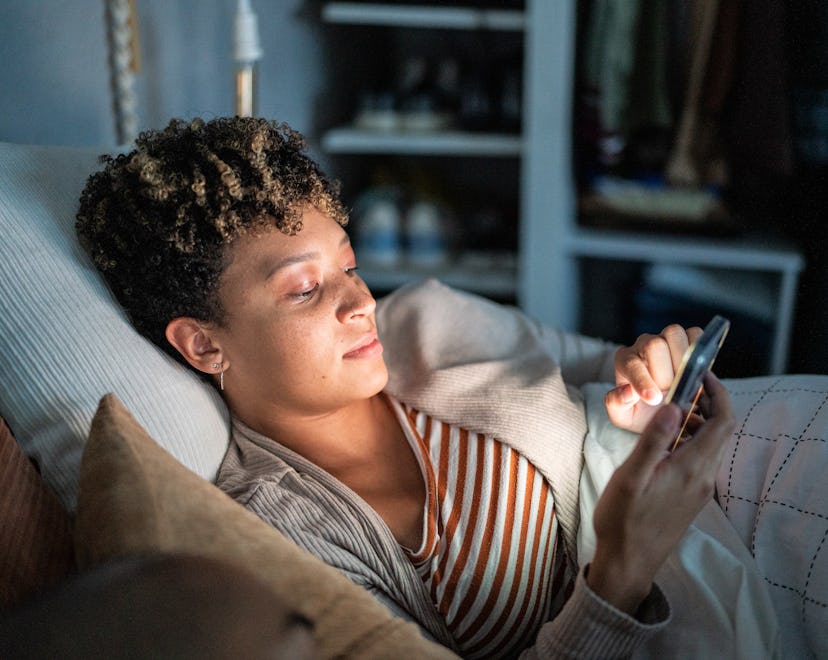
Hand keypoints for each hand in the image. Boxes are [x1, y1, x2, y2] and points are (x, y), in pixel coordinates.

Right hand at [587, 373, 734, 614]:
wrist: (627, 562)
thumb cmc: (623, 519)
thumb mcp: (631, 476)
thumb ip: (653, 440)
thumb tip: (673, 406)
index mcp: (692, 468)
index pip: (723, 422)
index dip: (719, 394)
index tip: (701, 374)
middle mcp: (703, 477)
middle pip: (721, 431)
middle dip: (707, 403)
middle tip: (680, 386)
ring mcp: (699, 489)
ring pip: (710, 445)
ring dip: (697, 422)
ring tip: (668, 408)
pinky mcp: (690, 496)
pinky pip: (700, 459)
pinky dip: (690, 439)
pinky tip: (665, 439)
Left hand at [605, 324, 702, 431]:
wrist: (665, 412)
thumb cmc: (642, 412)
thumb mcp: (623, 416)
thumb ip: (616, 404)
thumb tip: (628, 392)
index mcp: (624, 361)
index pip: (631, 365)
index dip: (643, 381)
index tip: (653, 399)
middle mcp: (642, 346)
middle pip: (654, 345)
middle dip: (665, 374)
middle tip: (669, 393)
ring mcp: (665, 339)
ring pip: (674, 334)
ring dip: (683, 360)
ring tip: (683, 382)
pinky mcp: (686, 338)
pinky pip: (695, 333)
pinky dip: (699, 350)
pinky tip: (695, 371)